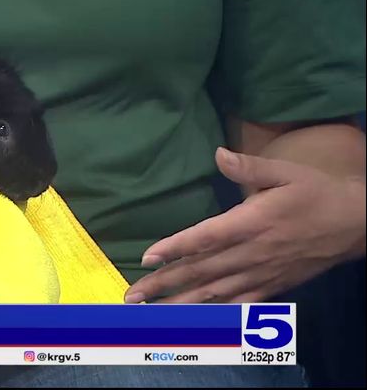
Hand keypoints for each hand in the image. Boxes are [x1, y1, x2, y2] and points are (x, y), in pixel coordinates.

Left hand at [125, 147, 365, 303]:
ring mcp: (261, 273)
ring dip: (180, 303)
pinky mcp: (272, 286)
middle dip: (163, 284)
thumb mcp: (285, 172)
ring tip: (150, 313)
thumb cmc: (316, 193)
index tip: (147, 258)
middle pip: (200, 271)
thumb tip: (217, 153)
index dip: (175, 248)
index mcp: (252, 222)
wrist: (356, 224)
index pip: (205, 238)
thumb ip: (249, 167)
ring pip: (214, 292)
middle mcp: (252, 252)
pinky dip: (214, 314)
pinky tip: (193, 322)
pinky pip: (238, 303)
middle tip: (132, 296)